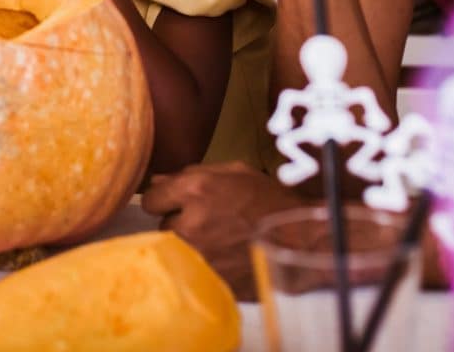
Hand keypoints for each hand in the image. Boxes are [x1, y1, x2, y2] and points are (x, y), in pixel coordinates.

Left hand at [142, 161, 304, 298]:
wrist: (301, 241)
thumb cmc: (270, 201)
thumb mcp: (236, 173)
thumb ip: (193, 173)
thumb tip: (158, 180)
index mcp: (195, 190)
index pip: (152, 199)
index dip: (166, 200)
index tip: (178, 203)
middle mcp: (190, 223)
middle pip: (163, 227)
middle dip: (180, 224)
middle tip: (207, 223)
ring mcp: (198, 256)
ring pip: (175, 251)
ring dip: (189, 246)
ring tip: (217, 241)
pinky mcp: (208, 280)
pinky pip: (191, 271)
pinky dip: (202, 266)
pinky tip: (223, 258)